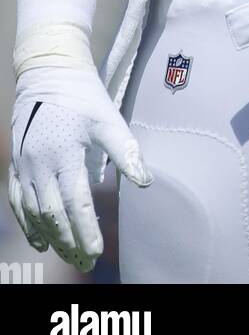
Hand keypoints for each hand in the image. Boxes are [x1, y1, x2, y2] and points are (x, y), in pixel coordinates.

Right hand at [8, 64, 150, 271]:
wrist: (49, 73)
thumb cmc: (84, 96)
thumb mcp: (109, 118)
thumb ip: (125, 150)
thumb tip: (144, 182)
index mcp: (65, 154)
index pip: (76, 203)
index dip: (86, 231)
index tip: (97, 252)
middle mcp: (40, 164)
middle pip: (53, 214)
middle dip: (69, 241)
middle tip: (85, 262)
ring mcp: (24, 165)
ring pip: (34, 212)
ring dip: (50, 237)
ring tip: (67, 254)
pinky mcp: (17, 163)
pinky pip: (18, 201)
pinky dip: (28, 224)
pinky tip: (40, 240)